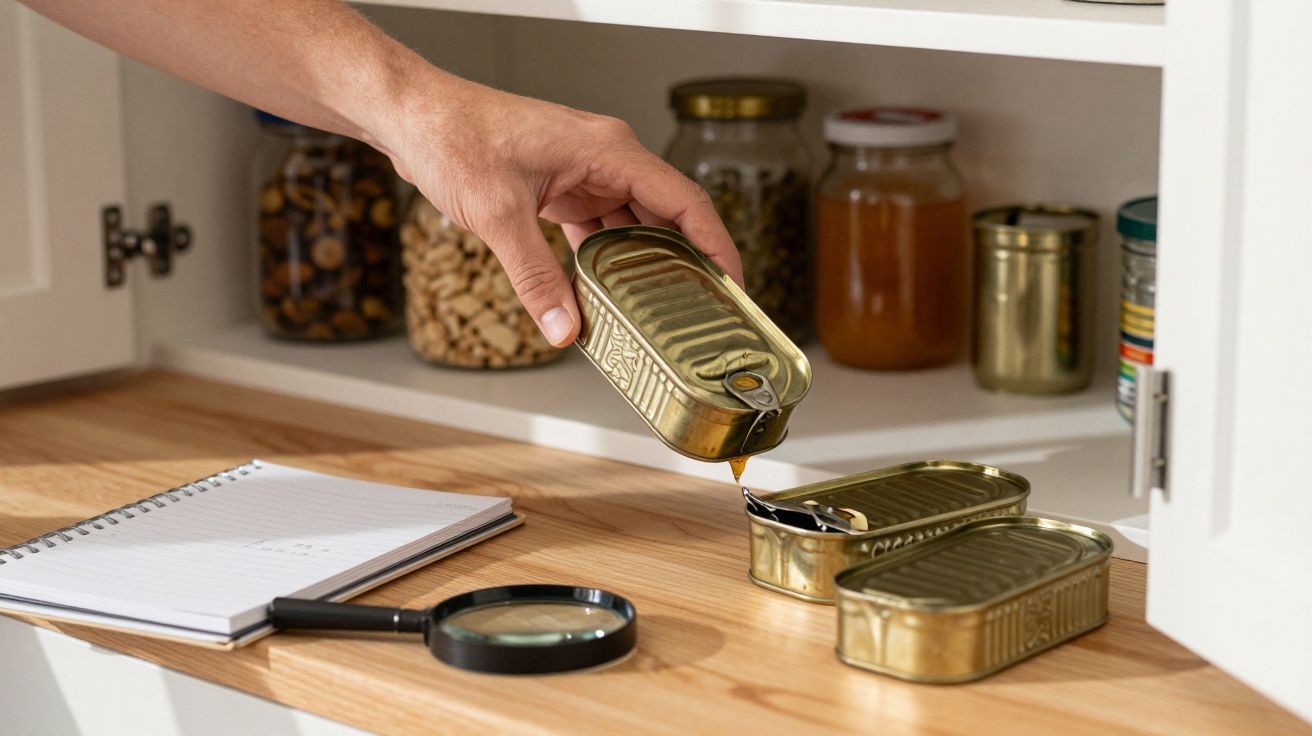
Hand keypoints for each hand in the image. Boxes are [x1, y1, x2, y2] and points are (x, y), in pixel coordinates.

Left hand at [378, 75, 742, 346]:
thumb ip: (536, 277)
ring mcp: (585, 170)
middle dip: (686, 261)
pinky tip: (609, 291)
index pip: (685, 200)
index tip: (734, 283)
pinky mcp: (562, 185)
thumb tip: (565, 328)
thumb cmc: (454, 137)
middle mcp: (606, 156)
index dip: (717, 244)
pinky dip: (607, 258)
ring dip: (643, 264)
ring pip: (633, 223)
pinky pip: (601, 226)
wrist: (414, 116)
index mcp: (608, 149)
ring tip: (660, 310)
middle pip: (667, 215)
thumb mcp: (497, 214)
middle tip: (701, 310)